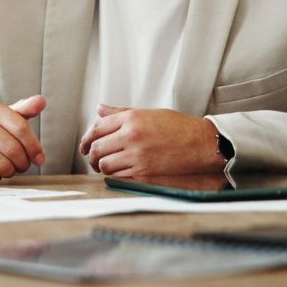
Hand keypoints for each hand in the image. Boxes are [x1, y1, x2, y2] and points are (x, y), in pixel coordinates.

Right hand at [0, 95, 46, 182]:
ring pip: (3, 165)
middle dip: (23, 163)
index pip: (21, 128)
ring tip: (8, 167)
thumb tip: (42, 101)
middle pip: (14, 150)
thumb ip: (23, 110)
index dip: (34, 147)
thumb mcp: (3, 117)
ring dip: (11, 171)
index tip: (39, 158)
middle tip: (22, 165)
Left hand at [78, 105, 221, 175]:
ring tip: (105, 166)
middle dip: (91, 155)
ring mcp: (137, 155)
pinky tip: (119, 172)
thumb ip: (121, 112)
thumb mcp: (149, 113)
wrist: (202, 143)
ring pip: (105, 165)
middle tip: (93, 158)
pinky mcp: (144, 172)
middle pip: (96, 148)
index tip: (84, 145)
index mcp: (131, 118)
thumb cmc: (179, 127)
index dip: (86, 138)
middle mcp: (131, 135)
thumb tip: (100, 109)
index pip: (96, 128)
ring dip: (102, 167)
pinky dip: (115, 176)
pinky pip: (118, 176)